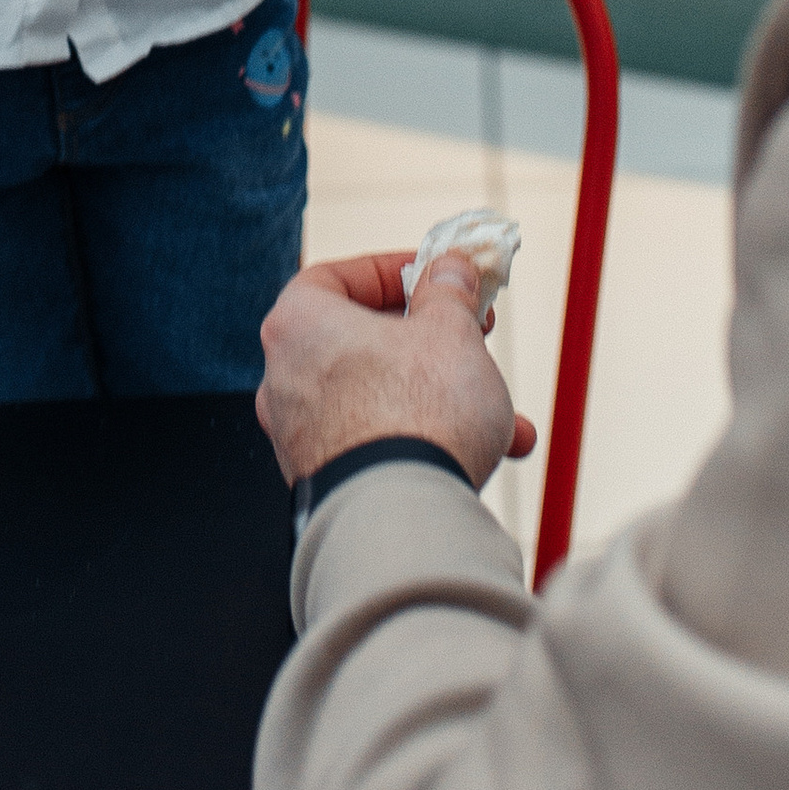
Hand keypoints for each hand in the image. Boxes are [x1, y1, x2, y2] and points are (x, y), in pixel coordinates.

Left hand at [255, 249, 537, 490]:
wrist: (405, 520)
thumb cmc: (418, 415)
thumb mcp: (450, 331)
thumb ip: (449, 292)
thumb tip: (449, 269)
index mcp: (297, 325)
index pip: (335, 276)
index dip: (391, 270)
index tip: (436, 274)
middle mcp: (284, 379)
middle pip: (363, 340)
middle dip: (431, 340)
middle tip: (472, 333)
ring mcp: (300, 436)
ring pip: (382, 398)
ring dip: (445, 396)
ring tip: (504, 409)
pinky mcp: (325, 482)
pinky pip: (381, 444)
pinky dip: (428, 440)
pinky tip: (493, 450)